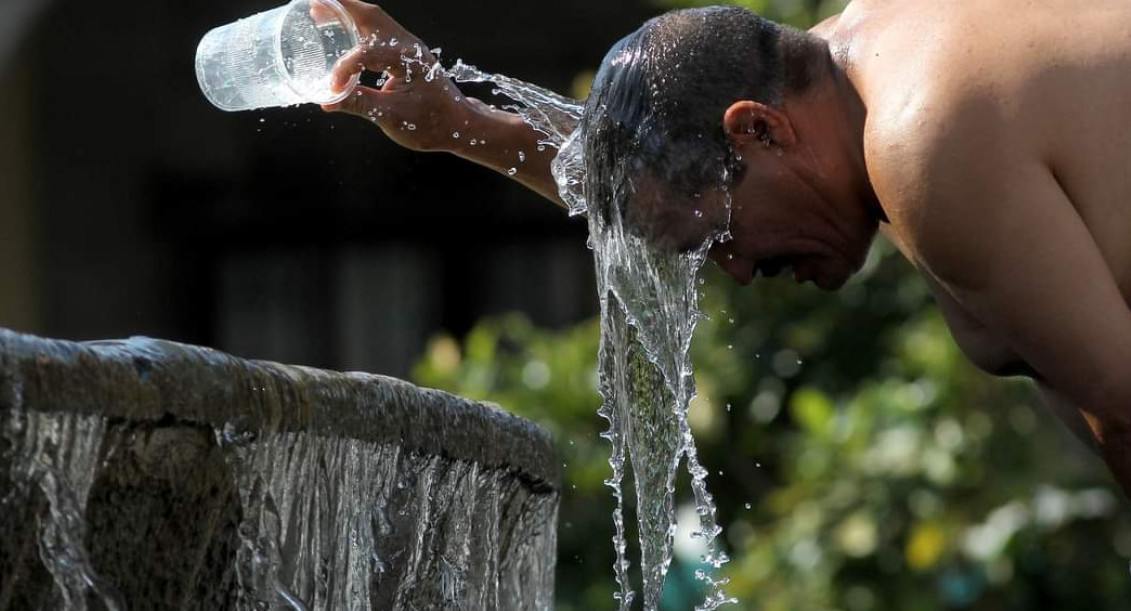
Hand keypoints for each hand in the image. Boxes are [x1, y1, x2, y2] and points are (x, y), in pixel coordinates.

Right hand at [320, 0, 471, 151]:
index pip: (366, 54)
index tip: (332, 89)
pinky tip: (342, 31)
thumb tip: (327, 102)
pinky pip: (379, 30)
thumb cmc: (431, 123)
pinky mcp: (407, 53)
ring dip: (348, 13)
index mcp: (407, 60)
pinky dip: (358, 26)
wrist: (459, 125)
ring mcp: (409, 46)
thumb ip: (360, 105)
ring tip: (320, 12)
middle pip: (370, 16)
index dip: (344, 69)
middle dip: (340, 9)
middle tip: (312, 7)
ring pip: (374, 19)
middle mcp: (408, 45)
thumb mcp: (393, 117)